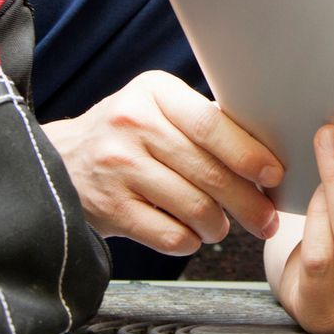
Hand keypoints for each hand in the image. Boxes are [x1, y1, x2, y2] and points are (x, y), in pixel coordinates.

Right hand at [41, 70, 282, 254]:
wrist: (58, 162)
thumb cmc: (128, 137)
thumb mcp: (157, 109)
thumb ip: (202, 123)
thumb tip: (268, 157)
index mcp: (154, 92)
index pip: (211, 125)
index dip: (248, 153)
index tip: (274, 174)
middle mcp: (132, 124)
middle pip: (208, 172)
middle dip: (248, 202)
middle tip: (268, 221)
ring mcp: (117, 166)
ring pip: (194, 207)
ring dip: (218, 226)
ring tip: (220, 227)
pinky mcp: (108, 207)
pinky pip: (169, 235)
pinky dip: (190, 241)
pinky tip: (191, 235)